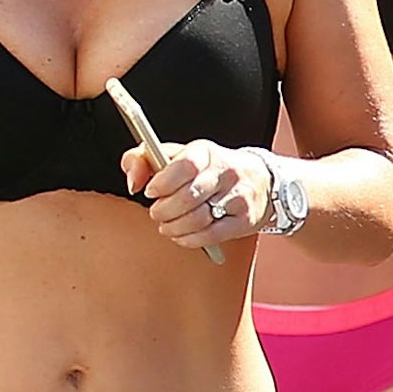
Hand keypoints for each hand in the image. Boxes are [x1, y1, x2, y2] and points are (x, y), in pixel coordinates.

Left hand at [124, 138, 270, 251]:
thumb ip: (143, 159)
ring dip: (174, 227)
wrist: (259, 180)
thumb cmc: (206, 169)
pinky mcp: (244, 220)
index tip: (151, 191)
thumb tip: (133, 182)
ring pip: (198, 219)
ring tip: (167, 226)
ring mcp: (238, 197)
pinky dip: (189, 239)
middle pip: (188, 197)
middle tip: (157, 213)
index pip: (184, 165)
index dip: (163, 182)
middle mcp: (226, 172)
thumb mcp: (175, 155)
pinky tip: (181, 235)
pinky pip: (211, 235)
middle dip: (164, 210)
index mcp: (206, 152)